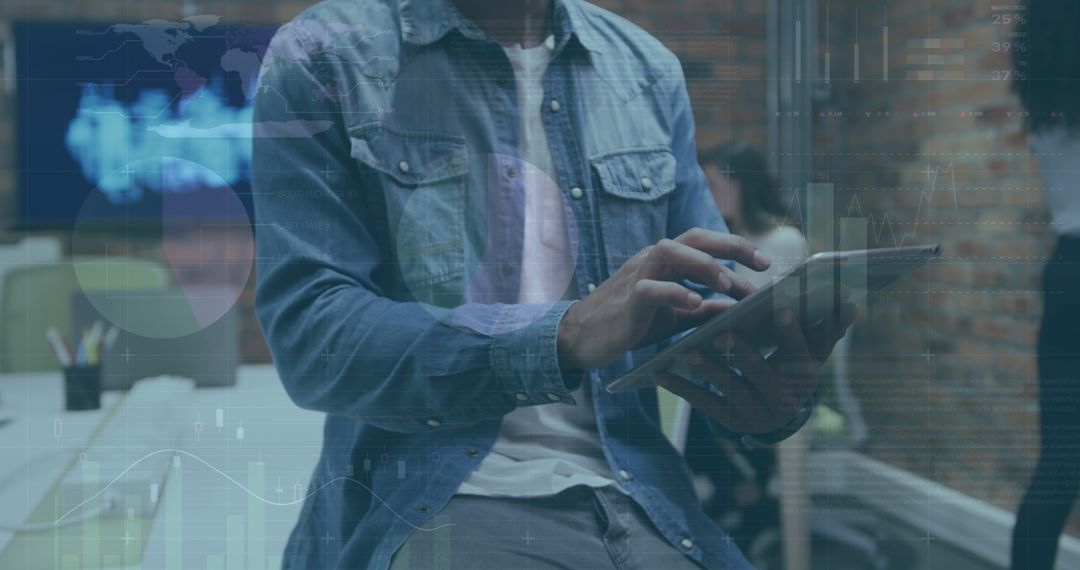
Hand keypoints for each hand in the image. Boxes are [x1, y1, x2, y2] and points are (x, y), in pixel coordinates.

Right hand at [557, 228, 769, 370]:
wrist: (582, 337)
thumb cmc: (627, 323)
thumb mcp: (672, 317)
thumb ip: (702, 310)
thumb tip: (736, 309)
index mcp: (665, 261)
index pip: (705, 244)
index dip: (737, 250)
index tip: (766, 266)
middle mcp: (652, 260)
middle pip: (694, 237)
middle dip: (731, 245)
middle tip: (762, 263)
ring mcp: (637, 276)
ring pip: (671, 252)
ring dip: (703, 265)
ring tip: (727, 283)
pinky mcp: (627, 299)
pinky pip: (652, 289)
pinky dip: (676, 293)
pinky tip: (696, 304)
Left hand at [655, 303, 856, 434]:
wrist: (777, 418)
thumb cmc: (792, 371)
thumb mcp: (811, 354)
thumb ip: (827, 328)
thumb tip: (851, 303)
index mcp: (805, 376)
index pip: (801, 352)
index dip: (791, 333)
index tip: (780, 309)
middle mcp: (784, 399)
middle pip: (761, 373)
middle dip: (742, 353)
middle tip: (721, 332)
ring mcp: (756, 413)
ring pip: (730, 389)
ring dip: (708, 370)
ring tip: (687, 350)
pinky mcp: (730, 422)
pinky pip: (704, 404)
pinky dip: (682, 389)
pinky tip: (661, 372)